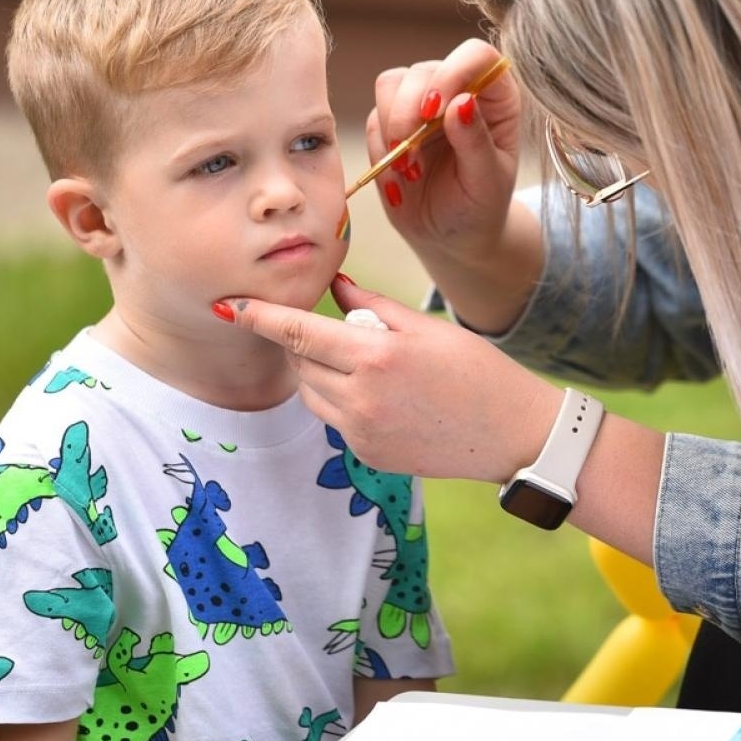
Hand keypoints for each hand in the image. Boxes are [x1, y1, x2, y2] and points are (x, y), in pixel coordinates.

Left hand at [221, 275, 561, 482]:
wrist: (512, 434)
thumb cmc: (477, 372)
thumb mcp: (427, 328)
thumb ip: (372, 307)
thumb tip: (335, 285)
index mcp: (375, 357)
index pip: (298, 332)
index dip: (259, 317)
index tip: (228, 305)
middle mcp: (360, 399)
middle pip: (301, 363)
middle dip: (306, 343)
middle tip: (347, 333)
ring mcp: (362, 433)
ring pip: (313, 394)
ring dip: (322, 373)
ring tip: (370, 366)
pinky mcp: (368, 456)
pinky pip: (336, 421)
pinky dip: (345, 402)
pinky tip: (388, 398)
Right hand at [369, 39, 520, 268]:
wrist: (452, 235)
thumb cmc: (481, 206)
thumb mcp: (487, 182)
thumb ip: (476, 142)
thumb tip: (461, 102)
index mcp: (495, 97)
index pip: (476, 56)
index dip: (452, 72)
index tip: (435, 111)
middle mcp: (458, 90)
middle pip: (423, 70)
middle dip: (409, 110)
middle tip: (411, 155)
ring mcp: (422, 102)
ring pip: (391, 84)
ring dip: (392, 128)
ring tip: (408, 170)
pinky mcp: (392, 121)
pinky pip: (374, 119)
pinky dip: (379, 150)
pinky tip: (399, 180)